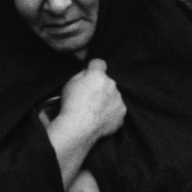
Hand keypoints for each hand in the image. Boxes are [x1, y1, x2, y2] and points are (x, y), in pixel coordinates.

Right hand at [45, 60, 126, 185]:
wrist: (79, 128)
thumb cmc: (71, 105)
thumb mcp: (70, 84)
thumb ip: (81, 75)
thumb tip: (88, 73)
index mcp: (98, 75)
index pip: (99, 63)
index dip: (94, 68)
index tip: (90, 73)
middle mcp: (111, 85)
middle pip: (107, 81)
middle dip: (100, 86)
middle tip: (89, 98)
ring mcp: (118, 100)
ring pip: (113, 96)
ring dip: (107, 100)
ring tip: (94, 111)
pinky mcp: (122, 114)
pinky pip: (117, 110)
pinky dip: (111, 113)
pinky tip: (100, 119)